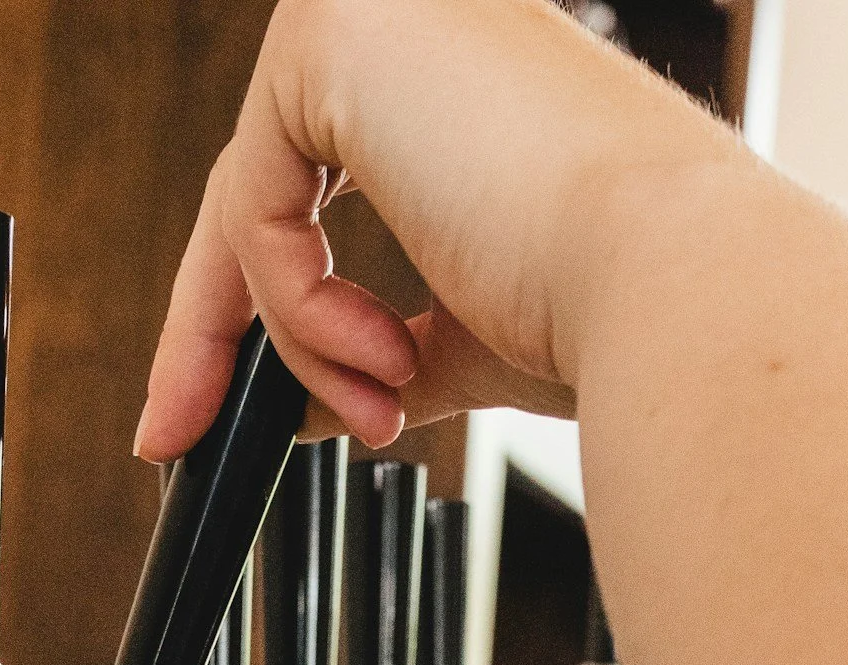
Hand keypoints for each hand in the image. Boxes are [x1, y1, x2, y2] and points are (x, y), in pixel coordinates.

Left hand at [134, 0, 726, 458]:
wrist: (672, 286)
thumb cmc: (613, 307)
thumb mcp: (470, 329)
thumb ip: (382, 344)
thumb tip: (302, 401)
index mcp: (459, 67)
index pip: (312, 180)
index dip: (250, 307)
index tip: (195, 413)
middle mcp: (416, 15)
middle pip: (261, 188)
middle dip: (210, 335)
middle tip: (175, 437)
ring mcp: (376, 4)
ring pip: (254, 205)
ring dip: (301, 341)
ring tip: (381, 406)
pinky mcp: (335, 27)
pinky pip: (258, 203)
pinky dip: (301, 309)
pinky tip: (385, 358)